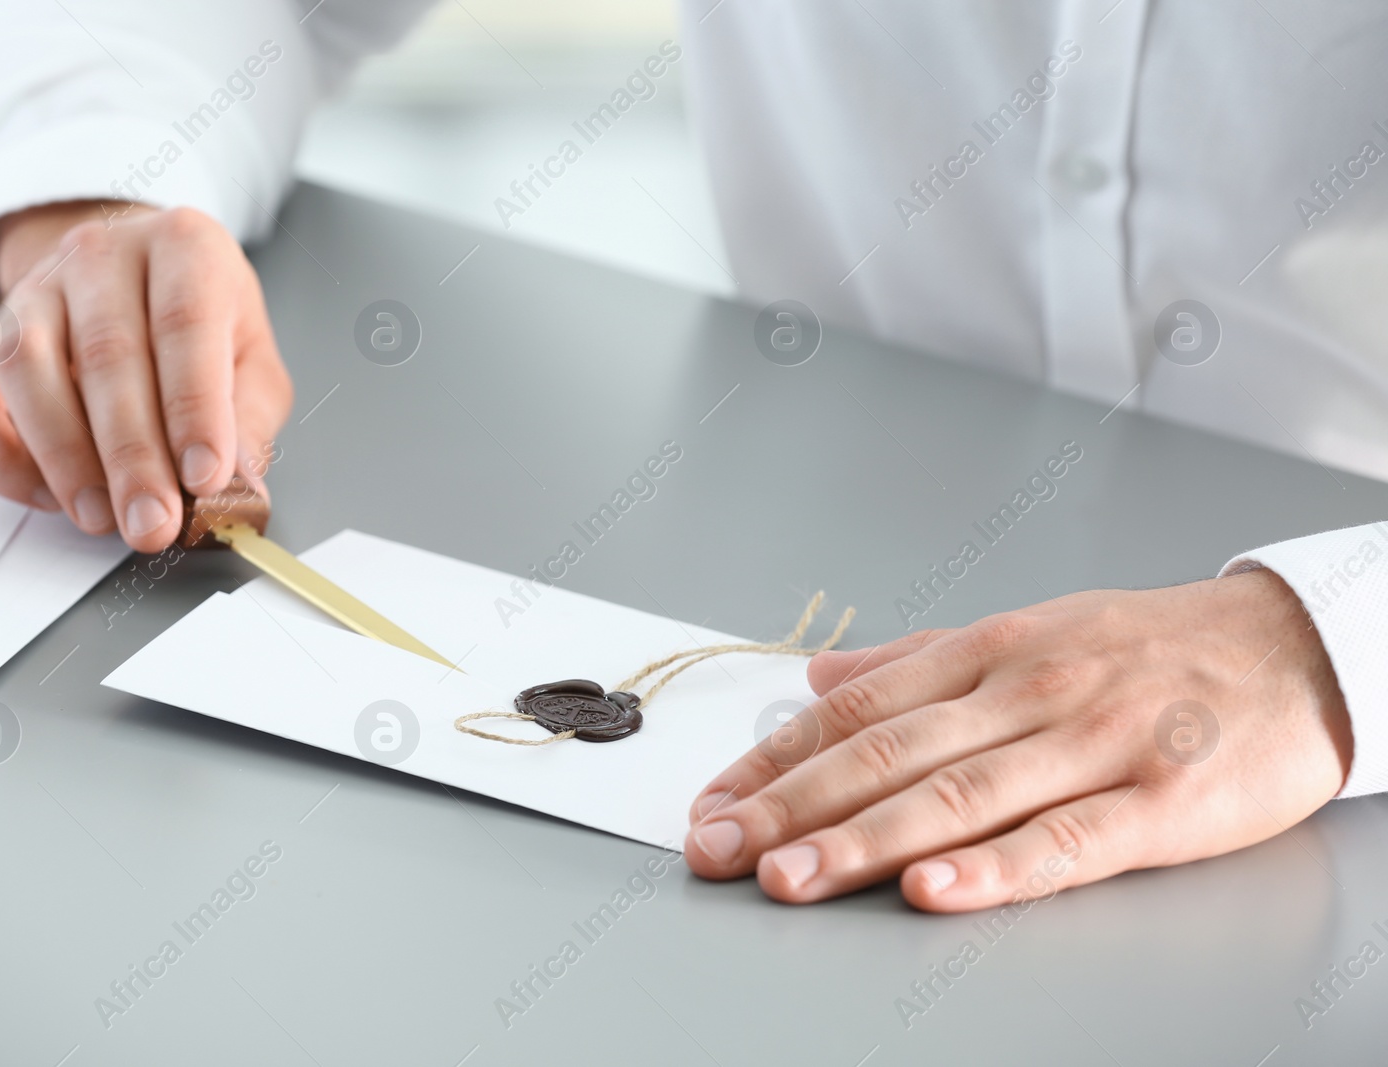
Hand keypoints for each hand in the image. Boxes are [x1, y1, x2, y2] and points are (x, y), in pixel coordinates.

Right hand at [0, 201, 292, 551]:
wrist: (135, 274)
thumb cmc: (201, 322)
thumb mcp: (251, 358)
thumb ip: (249, 419)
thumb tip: (239, 492)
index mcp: (184, 246)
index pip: (185, 324)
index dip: (193, 407)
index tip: (204, 477)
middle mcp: (102, 255)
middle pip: (107, 355)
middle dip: (132, 456)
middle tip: (153, 523)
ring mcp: (35, 290)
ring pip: (28, 369)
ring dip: (65, 458)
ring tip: (103, 518)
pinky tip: (51, 495)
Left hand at [684, 569, 1352, 910]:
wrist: (1295, 648)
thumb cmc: (1150, 646)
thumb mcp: (1027, 631)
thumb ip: (915, 661)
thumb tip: (816, 676)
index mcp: (987, 654)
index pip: (856, 709)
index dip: (775, 760)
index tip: (713, 803)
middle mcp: (1025, 693)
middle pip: (887, 754)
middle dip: (789, 805)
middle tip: (716, 849)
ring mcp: (1091, 746)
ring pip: (958, 797)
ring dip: (862, 841)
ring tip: (787, 877)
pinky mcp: (1159, 804)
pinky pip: (1064, 842)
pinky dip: (993, 870)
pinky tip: (931, 892)